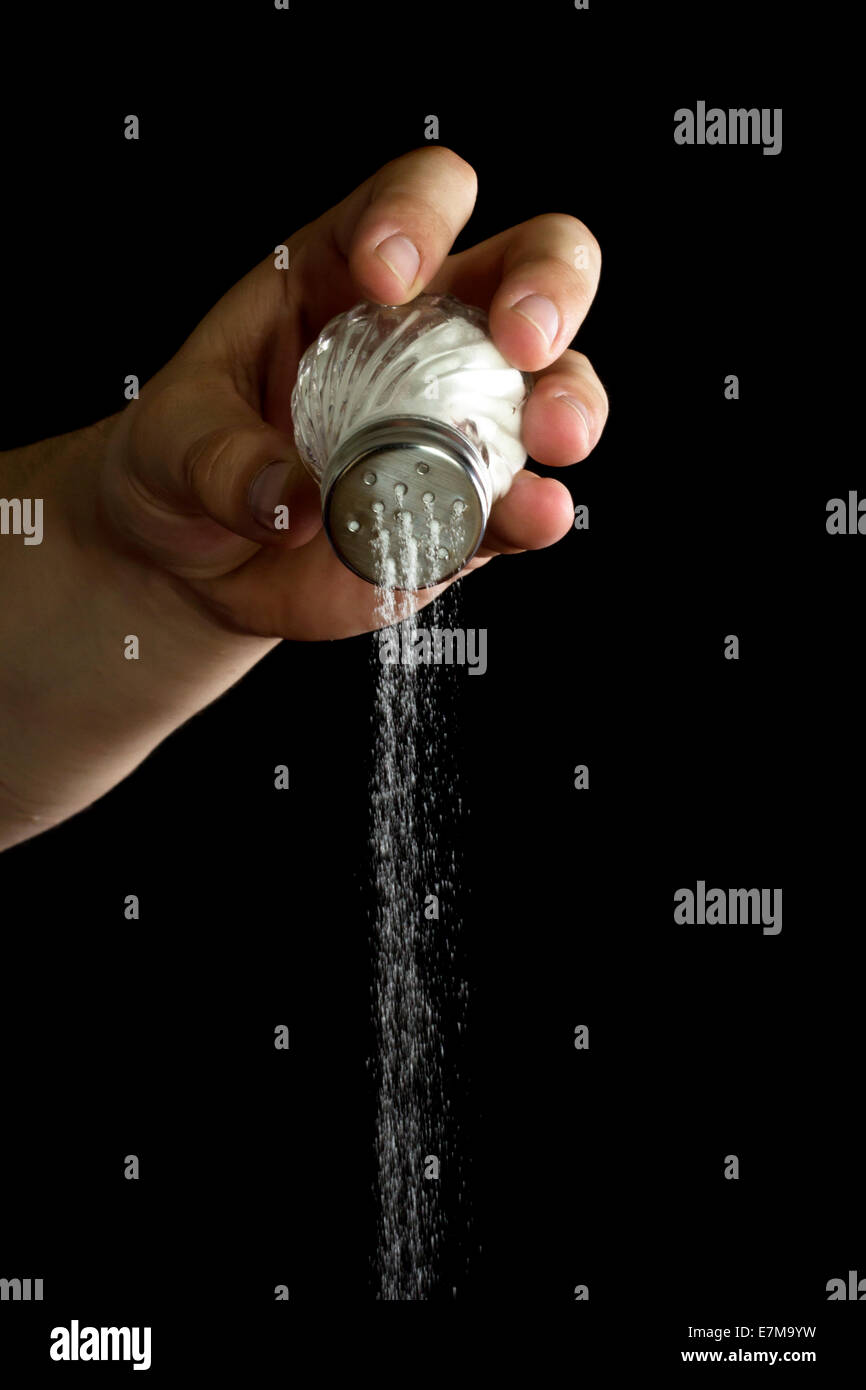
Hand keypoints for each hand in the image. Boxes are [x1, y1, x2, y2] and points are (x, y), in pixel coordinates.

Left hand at [100, 146, 607, 640]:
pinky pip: (520, 499)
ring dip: (569, 400)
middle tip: (522, 338)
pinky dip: (537, 508)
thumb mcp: (169, 444)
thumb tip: (294, 500)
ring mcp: (458, 422)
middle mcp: (424, 335)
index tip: (386, 277)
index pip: (419, 197)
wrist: (199, 567)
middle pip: (528, 263)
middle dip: (546, 285)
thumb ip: (221, 461)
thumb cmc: (183, 467)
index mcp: (346, 272)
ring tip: (551, 436)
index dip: (419, 215)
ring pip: (556, 380)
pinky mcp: (468, 509)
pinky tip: (535, 514)